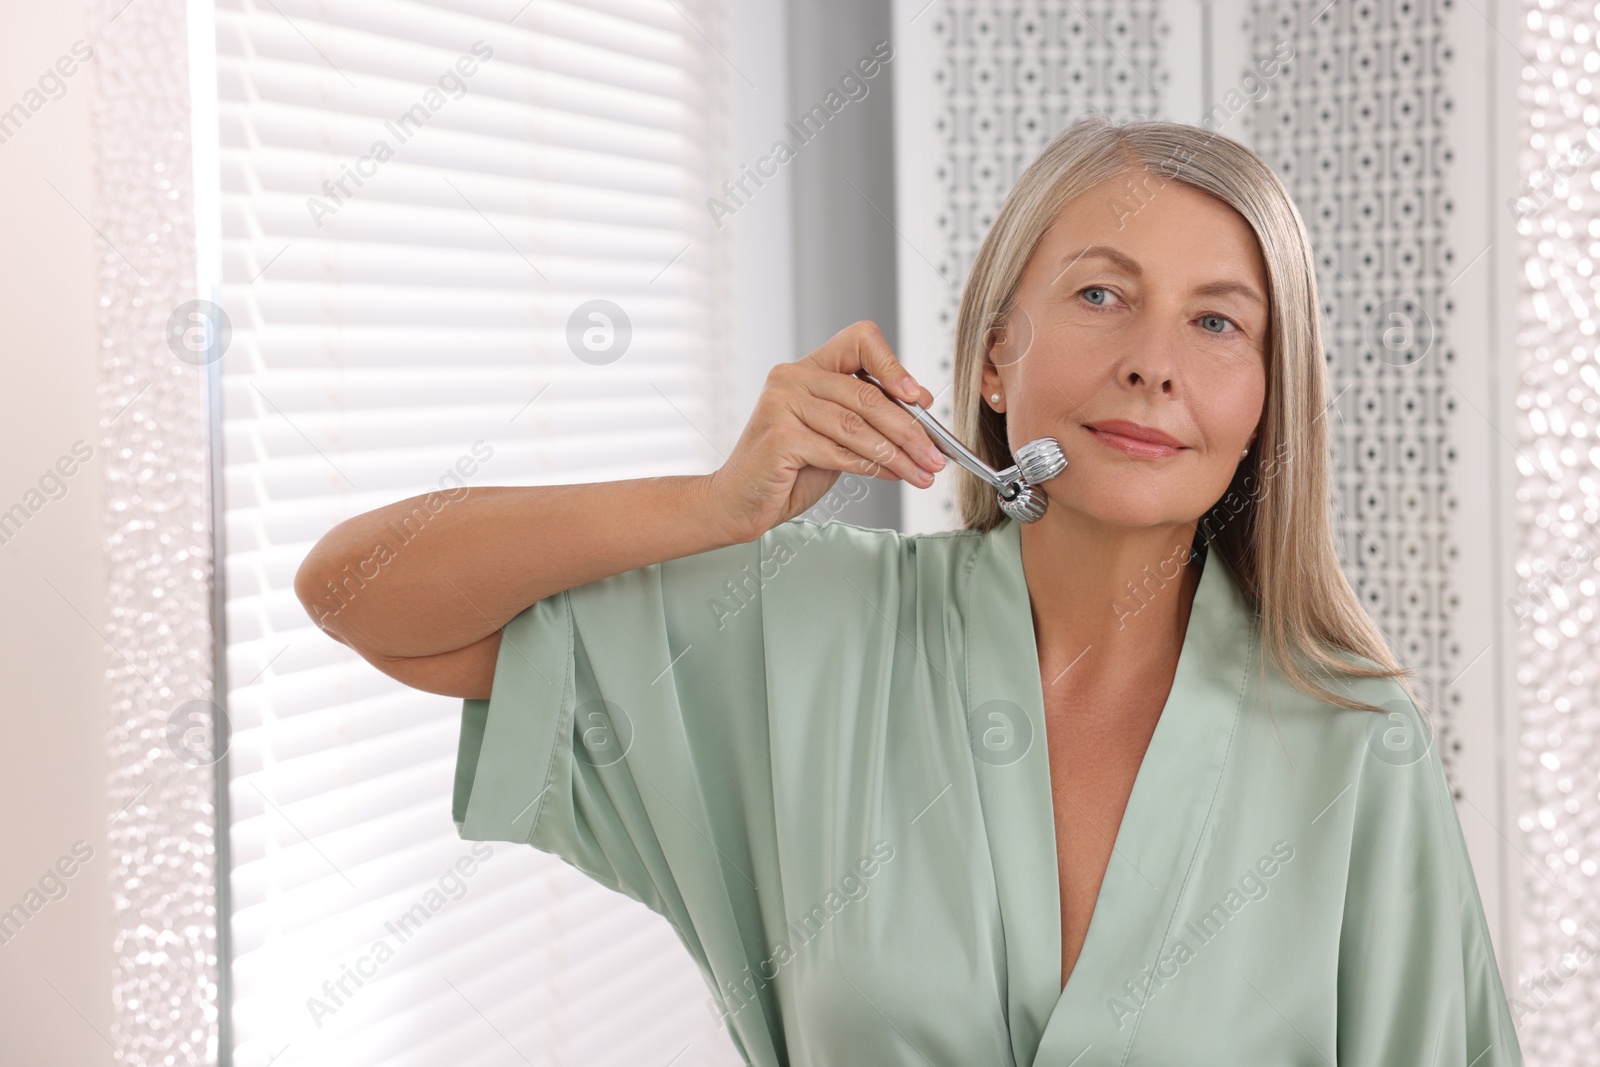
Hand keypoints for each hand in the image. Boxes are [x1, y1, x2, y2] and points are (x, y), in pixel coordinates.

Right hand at [705, 320, 946, 542]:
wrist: (740, 502)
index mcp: (807, 368)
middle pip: (866, 395)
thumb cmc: (788, 470)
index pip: (859, 340)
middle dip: (910, 430)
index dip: (893, 365)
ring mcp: (782, 404)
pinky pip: (840, 452)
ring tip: (923, 473)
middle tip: (936, 456)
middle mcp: (792, 377)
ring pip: (857, 427)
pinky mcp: (780, 436)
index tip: (919, 398)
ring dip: (898, 454)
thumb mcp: (836, 436)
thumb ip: (867, 417)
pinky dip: (873, 467)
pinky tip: (893, 475)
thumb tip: (921, 406)